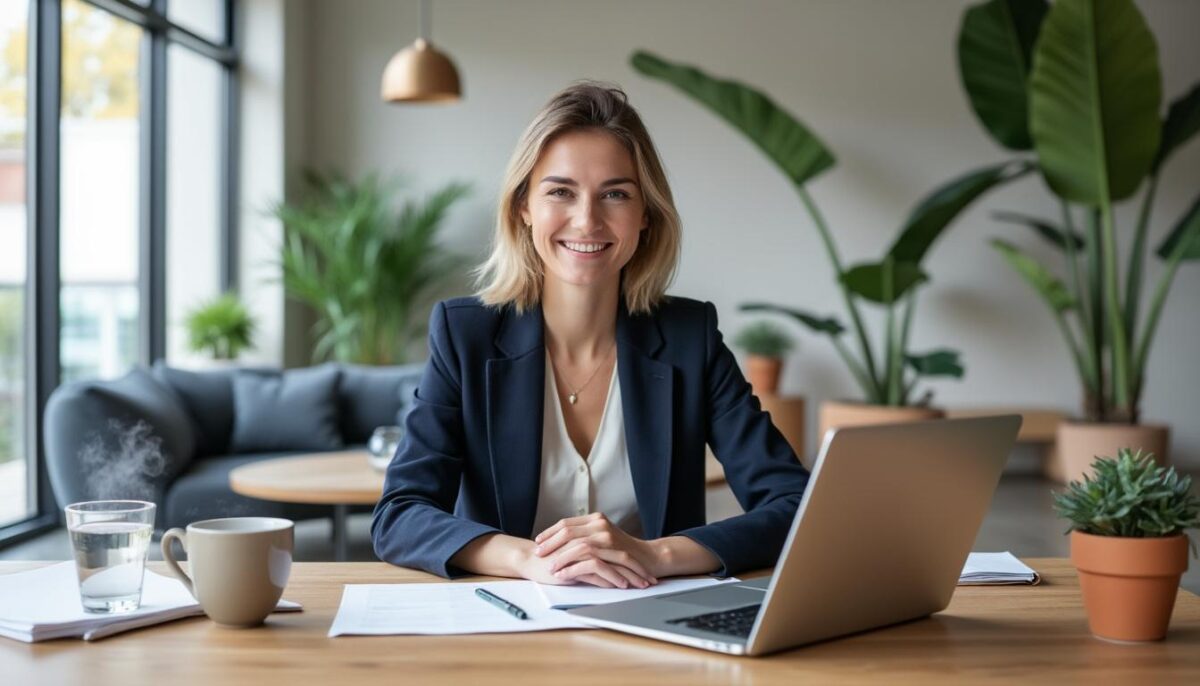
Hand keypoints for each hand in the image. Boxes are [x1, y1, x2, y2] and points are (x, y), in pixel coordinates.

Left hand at [534, 513, 658, 588]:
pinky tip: (564, 574)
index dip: (550, 533)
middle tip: (538, 553)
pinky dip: (573, 567)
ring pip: (575, 544)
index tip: (538, 542)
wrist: (649, 556)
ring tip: (550, 567)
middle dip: (550, 544)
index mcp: (595, 519)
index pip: (566, 523)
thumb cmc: (624, 550)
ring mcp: (606, 536)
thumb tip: (561, 542)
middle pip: (567, 531)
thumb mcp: (604, 537)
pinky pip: (587, 557)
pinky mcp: (613, 550)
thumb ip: (587, 535)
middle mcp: (600, 523)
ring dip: (560, 557)